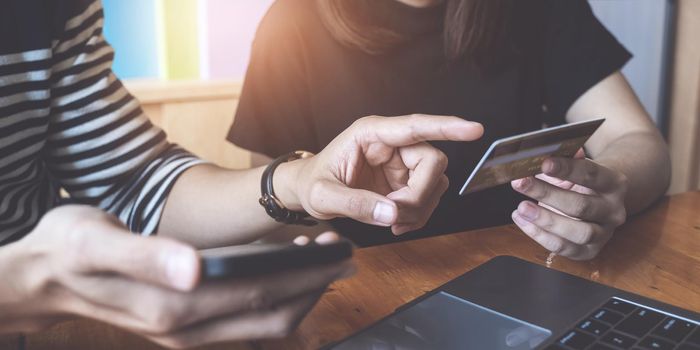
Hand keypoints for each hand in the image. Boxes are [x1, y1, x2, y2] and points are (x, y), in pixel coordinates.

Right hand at [0, 206, 352, 347]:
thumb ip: (148, 257)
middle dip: (314, 287)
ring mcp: (188, 331)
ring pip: (262, 322)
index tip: (338, 254)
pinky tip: (282, 268)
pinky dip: (274, 297)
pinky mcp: (186, 325)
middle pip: (271, 316)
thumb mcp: (97, 241)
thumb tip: (195, 268)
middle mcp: (186, 328)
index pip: (257, 295)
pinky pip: (244, 318)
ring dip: (298, 293)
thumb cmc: (69, 248)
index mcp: (172, 306)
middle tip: (343, 253)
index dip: (305, 276)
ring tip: (320, 255)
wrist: (43, 274)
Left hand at [279, 115, 482, 234]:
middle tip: (395, 215)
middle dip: (420, 194)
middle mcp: (392, 144)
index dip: (446, 127)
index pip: (415, 126)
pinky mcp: (405, 180)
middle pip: (433, 161)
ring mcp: (401, 162)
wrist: (308, 192)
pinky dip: (417, 215)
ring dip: (420, 207)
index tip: (474, 130)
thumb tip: (393, 213)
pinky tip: (396, 223)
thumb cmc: (312, 184)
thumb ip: (355, 204)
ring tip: (391, 221)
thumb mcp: (323, 196)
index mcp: (371, 134)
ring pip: (434, 182)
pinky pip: (428, 196)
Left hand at [510, 151, 627, 259]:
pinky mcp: (589, 252)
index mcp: (614, 183)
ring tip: (521, 208)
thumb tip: (546, 151)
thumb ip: (565, 158)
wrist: (600, 201)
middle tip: (521, 183)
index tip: (544, 163)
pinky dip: (539, 235)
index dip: (566, 169)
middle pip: (581, 206)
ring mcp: (603, 234)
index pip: (591, 175)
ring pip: (578, 233)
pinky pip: (564, 247)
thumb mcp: (576, 166)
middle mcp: (613, 210)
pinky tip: (522, 221)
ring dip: (546, 220)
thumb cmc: (582, 182)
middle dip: (547, 194)